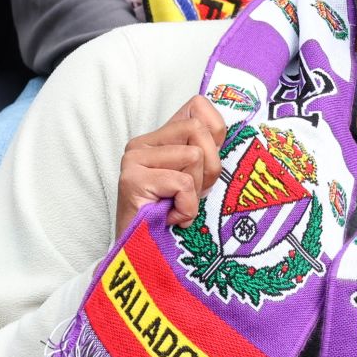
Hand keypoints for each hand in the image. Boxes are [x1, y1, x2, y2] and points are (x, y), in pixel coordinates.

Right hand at [115, 94, 226, 238]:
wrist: (142, 250)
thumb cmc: (172, 216)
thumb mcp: (198, 178)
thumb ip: (207, 151)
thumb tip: (223, 132)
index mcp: (160, 137)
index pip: (197, 105)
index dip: (215, 133)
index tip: (207, 165)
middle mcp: (142, 142)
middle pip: (199, 130)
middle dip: (209, 168)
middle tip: (192, 194)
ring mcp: (134, 159)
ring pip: (194, 156)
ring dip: (196, 190)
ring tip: (178, 205)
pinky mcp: (132, 178)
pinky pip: (183, 183)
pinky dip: (186, 206)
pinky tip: (172, 216)